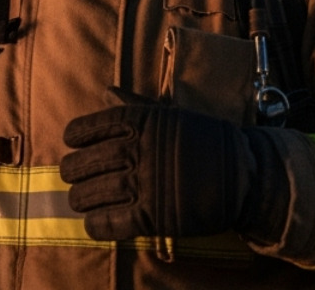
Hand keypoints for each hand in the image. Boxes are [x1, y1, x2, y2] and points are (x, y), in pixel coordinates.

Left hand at [59, 92, 256, 240]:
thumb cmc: (204, 139)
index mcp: (140, 123)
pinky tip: (92, 223)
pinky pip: (112, 222)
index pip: (91, 127)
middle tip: (70, 174)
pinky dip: (97, 224)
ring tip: (77, 200)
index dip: (75, 135)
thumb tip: (105, 91)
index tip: (70, 140)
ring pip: (94, 193)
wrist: (244, 174)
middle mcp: (137, 151)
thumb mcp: (170, 114)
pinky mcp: (153, 216)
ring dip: (79, 199)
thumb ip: (135, 106)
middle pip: (86, 162)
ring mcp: (144, 184)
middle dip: (72, 170)